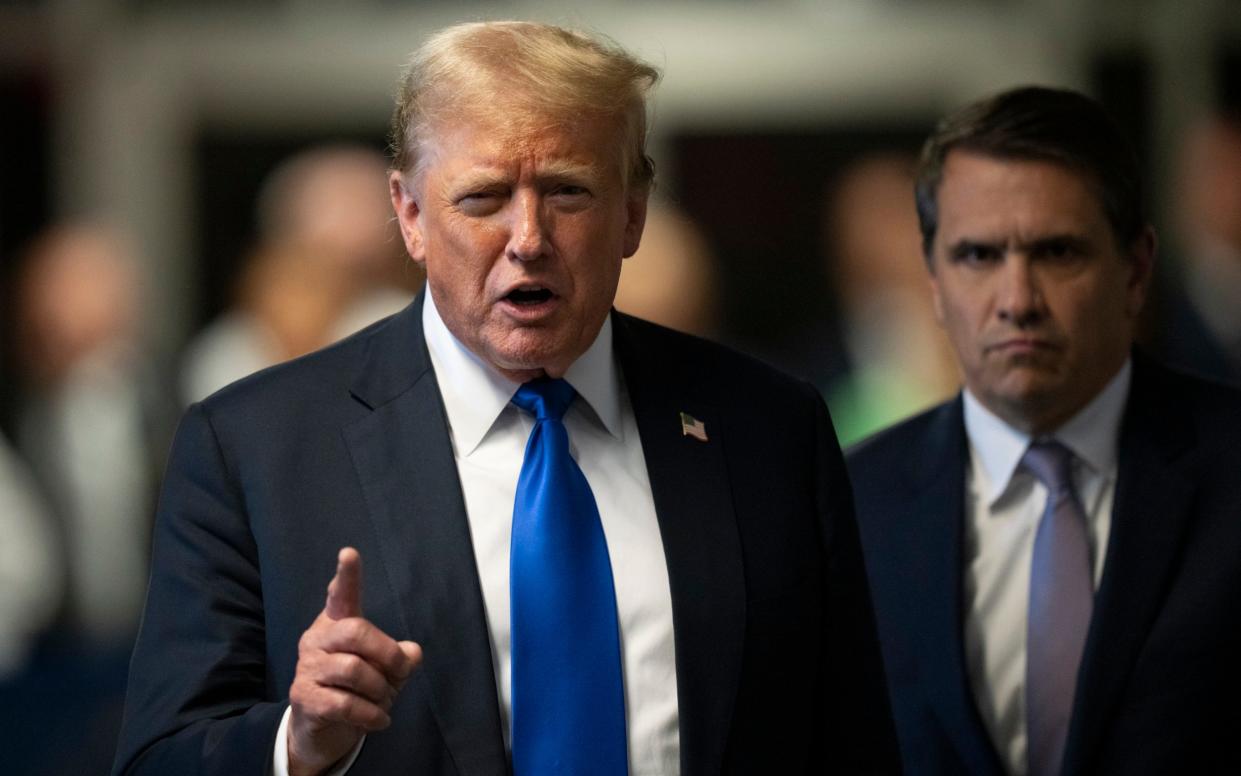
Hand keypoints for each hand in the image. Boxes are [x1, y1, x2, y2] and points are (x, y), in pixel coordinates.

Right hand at [287, 547, 421, 775]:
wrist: (322, 729)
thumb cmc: (357, 688)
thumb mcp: (385, 670)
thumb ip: (400, 658)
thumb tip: (412, 654)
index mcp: (337, 623)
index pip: (341, 595)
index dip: (347, 576)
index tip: (349, 553)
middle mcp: (317, 639)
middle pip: (357, 631)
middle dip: (388, 654)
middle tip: (400, 673)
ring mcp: (307, 668)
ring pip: (354, 670)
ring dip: (380, 690)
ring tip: (384, 701)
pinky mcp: (304, 698)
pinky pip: (346, 703)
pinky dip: (371, 714)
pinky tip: (380, 720)